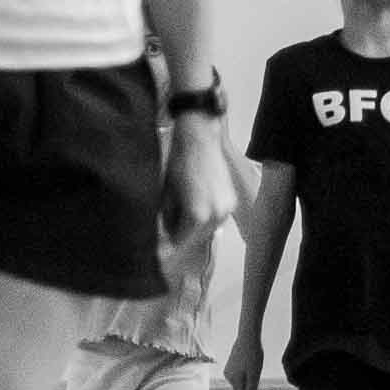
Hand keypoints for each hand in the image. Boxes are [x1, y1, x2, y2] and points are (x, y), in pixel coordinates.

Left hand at [160, 121, 235, 259]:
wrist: (198, 140)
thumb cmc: (178, 165)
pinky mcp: (231, 201)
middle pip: (194, 240)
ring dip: (192, 231)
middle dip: (179, 239)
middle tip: (165, 239)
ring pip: (206, 231)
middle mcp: (215, 216)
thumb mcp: (166, 197)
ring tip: (177, 223)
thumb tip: (163, 236)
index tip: (158, 249)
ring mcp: (226, 209)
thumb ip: (166, 220)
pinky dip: (204, 220)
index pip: (180, 243)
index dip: (167, 245)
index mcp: (197, 217)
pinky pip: (215, 219)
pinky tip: (192, 213)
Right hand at [223, 334, 263, 389]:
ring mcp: (228, 370)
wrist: (248, 337)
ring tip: (253, 364)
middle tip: (255, 371)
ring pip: (240, 381)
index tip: (256, 379)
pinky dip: (246, 370)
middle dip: (248, 384)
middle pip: (240, 389)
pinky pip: (239, 374)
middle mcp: (228, 377)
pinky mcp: (230, 364)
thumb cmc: (253, 356)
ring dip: (248, 377)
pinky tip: (250, 361)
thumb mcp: (254, 375)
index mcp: (233, 381)